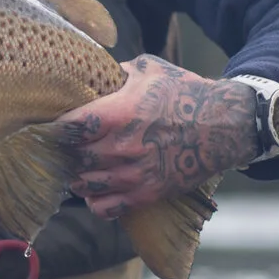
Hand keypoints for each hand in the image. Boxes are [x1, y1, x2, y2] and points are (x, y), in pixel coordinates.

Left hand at [50, 55, 253, 219]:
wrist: (224, 125)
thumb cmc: (186, 93)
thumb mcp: (149, 70)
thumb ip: (116, 73)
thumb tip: (93, 72)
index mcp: (118, 113)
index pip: (68, 127)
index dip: (56, 128)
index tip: (54, 126)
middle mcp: (122, 147)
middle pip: (72, 158)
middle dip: (64, 154)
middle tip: (63, 149)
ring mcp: (134, 174)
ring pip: (84, 185)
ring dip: (77, 177)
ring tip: (77, 169)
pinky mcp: (147, 193)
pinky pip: (106, 209)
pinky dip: (95, 202)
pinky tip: (96, 190)